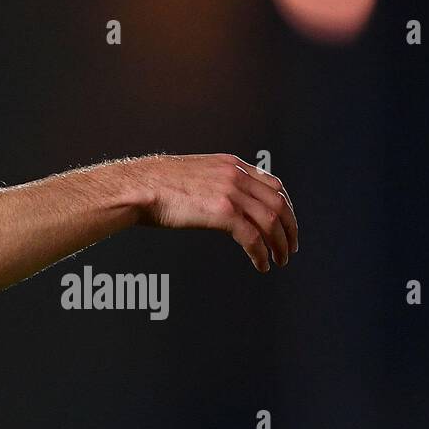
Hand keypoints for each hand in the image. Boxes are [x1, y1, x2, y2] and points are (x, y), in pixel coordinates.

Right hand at [127, 153, 298, 272]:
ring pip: (271, 222)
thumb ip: (215, 183)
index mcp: (232, 164)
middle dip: (289, 229)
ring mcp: (231, 193)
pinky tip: (261, 264)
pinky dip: (261, 254)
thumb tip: (221, 201)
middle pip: (279, 204)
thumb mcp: (195, 174)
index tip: (287, 223)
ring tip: (279, 261)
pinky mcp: (223, 213)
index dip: (286, 207)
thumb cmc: (157, 186)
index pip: (274, 184)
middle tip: (290, 248)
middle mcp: (236, 175)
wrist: (139, 187)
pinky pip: (253, 238)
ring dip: (279, 244)